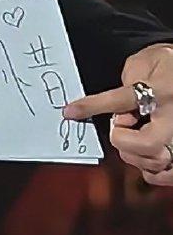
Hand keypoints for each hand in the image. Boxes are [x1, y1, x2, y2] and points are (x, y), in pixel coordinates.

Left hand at [62, 42, 172, 186]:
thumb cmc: (168, 64)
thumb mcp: (147, 60)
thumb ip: (129, 80)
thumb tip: (117, 108)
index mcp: (160, 91)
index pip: (121, 100)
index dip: (92, 106)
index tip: (71, 111)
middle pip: (147, 144)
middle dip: (123, 140)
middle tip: (119, 126)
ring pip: (157, 162)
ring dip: (135, 156)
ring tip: (132, 139)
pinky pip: (167, 174)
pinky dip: (151, 171)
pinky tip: (143, 158)